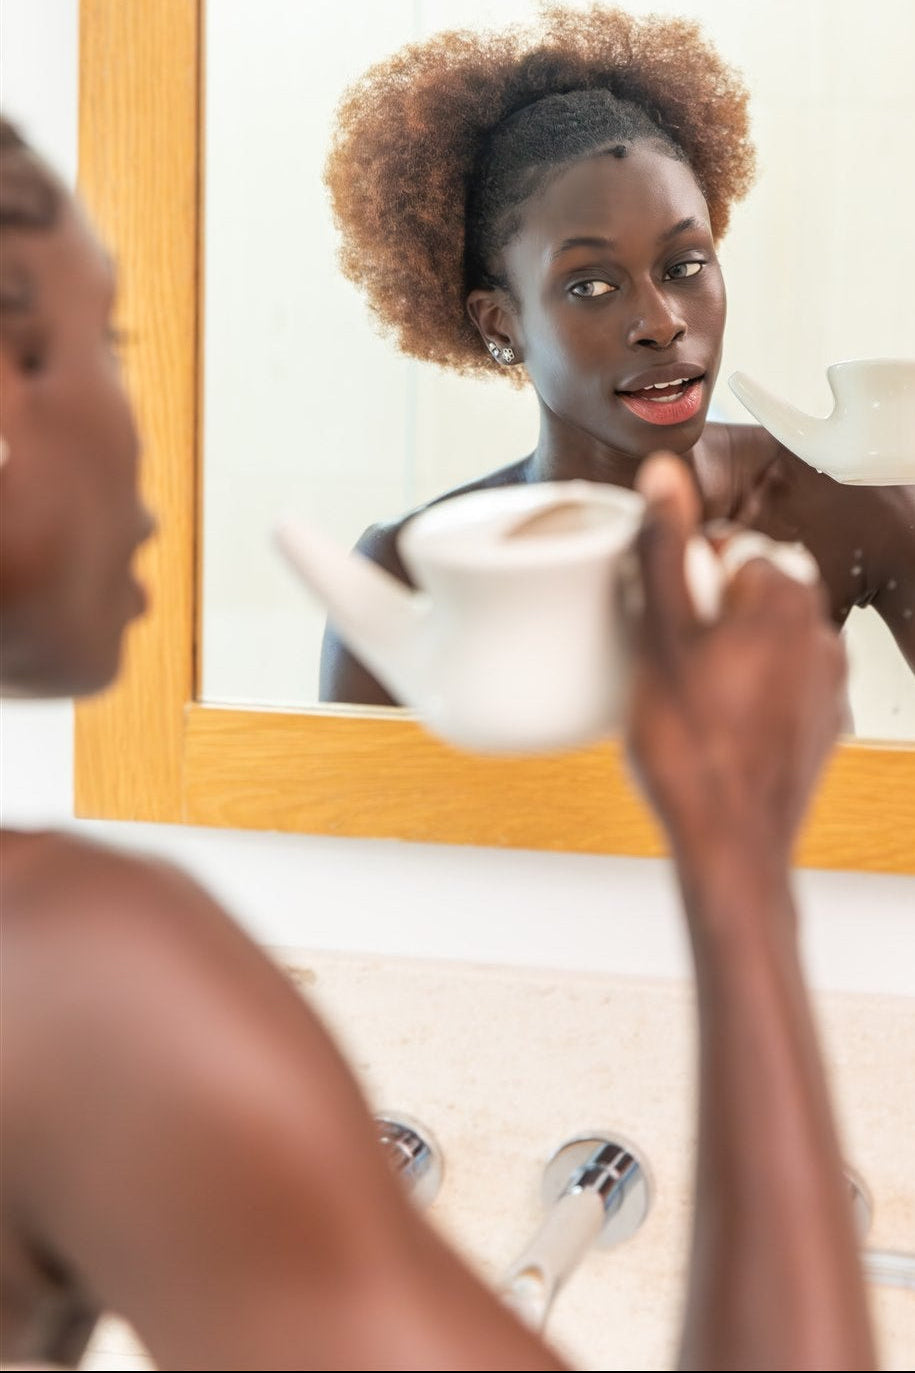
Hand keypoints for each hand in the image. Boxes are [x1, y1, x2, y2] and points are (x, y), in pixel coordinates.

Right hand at [625, 454, 846, 866]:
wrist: (730, 846)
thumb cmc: (693, 750)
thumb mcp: (660, 636)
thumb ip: (665, 549)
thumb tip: (665, 478)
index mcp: (786, 599)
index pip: (728, 550)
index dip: (683, 581)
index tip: (660, 618)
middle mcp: (820, 635)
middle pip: (745, 595)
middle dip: (703, 617)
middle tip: (663, 659)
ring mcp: (825, 685)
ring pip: (759, 642)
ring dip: (721, 656)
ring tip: (682, 699)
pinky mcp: (819, 725)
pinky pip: (773, 686)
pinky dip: (742, 694)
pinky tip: (709, 727)